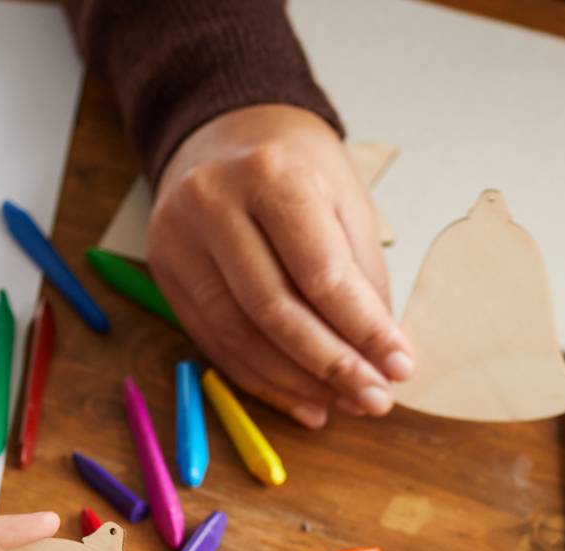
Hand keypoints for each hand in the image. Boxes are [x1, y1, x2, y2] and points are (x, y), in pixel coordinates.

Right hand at [147, 105, 410, 429]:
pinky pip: (215, 342)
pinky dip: (262, 380)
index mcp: (270, 175)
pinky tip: (302, 400)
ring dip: (297, 383)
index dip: (363, 330)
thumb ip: (361, 275)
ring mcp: (179, 240)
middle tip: (373, 399)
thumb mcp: (345, 200)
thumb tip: (380, 356)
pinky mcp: (165, 272)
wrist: (225, 131)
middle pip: (274, 310)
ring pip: (240, 336)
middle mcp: (213, 204)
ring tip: (342, 404)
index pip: (320, 273)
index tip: (399, 367)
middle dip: (331, 366)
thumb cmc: (296, 167)